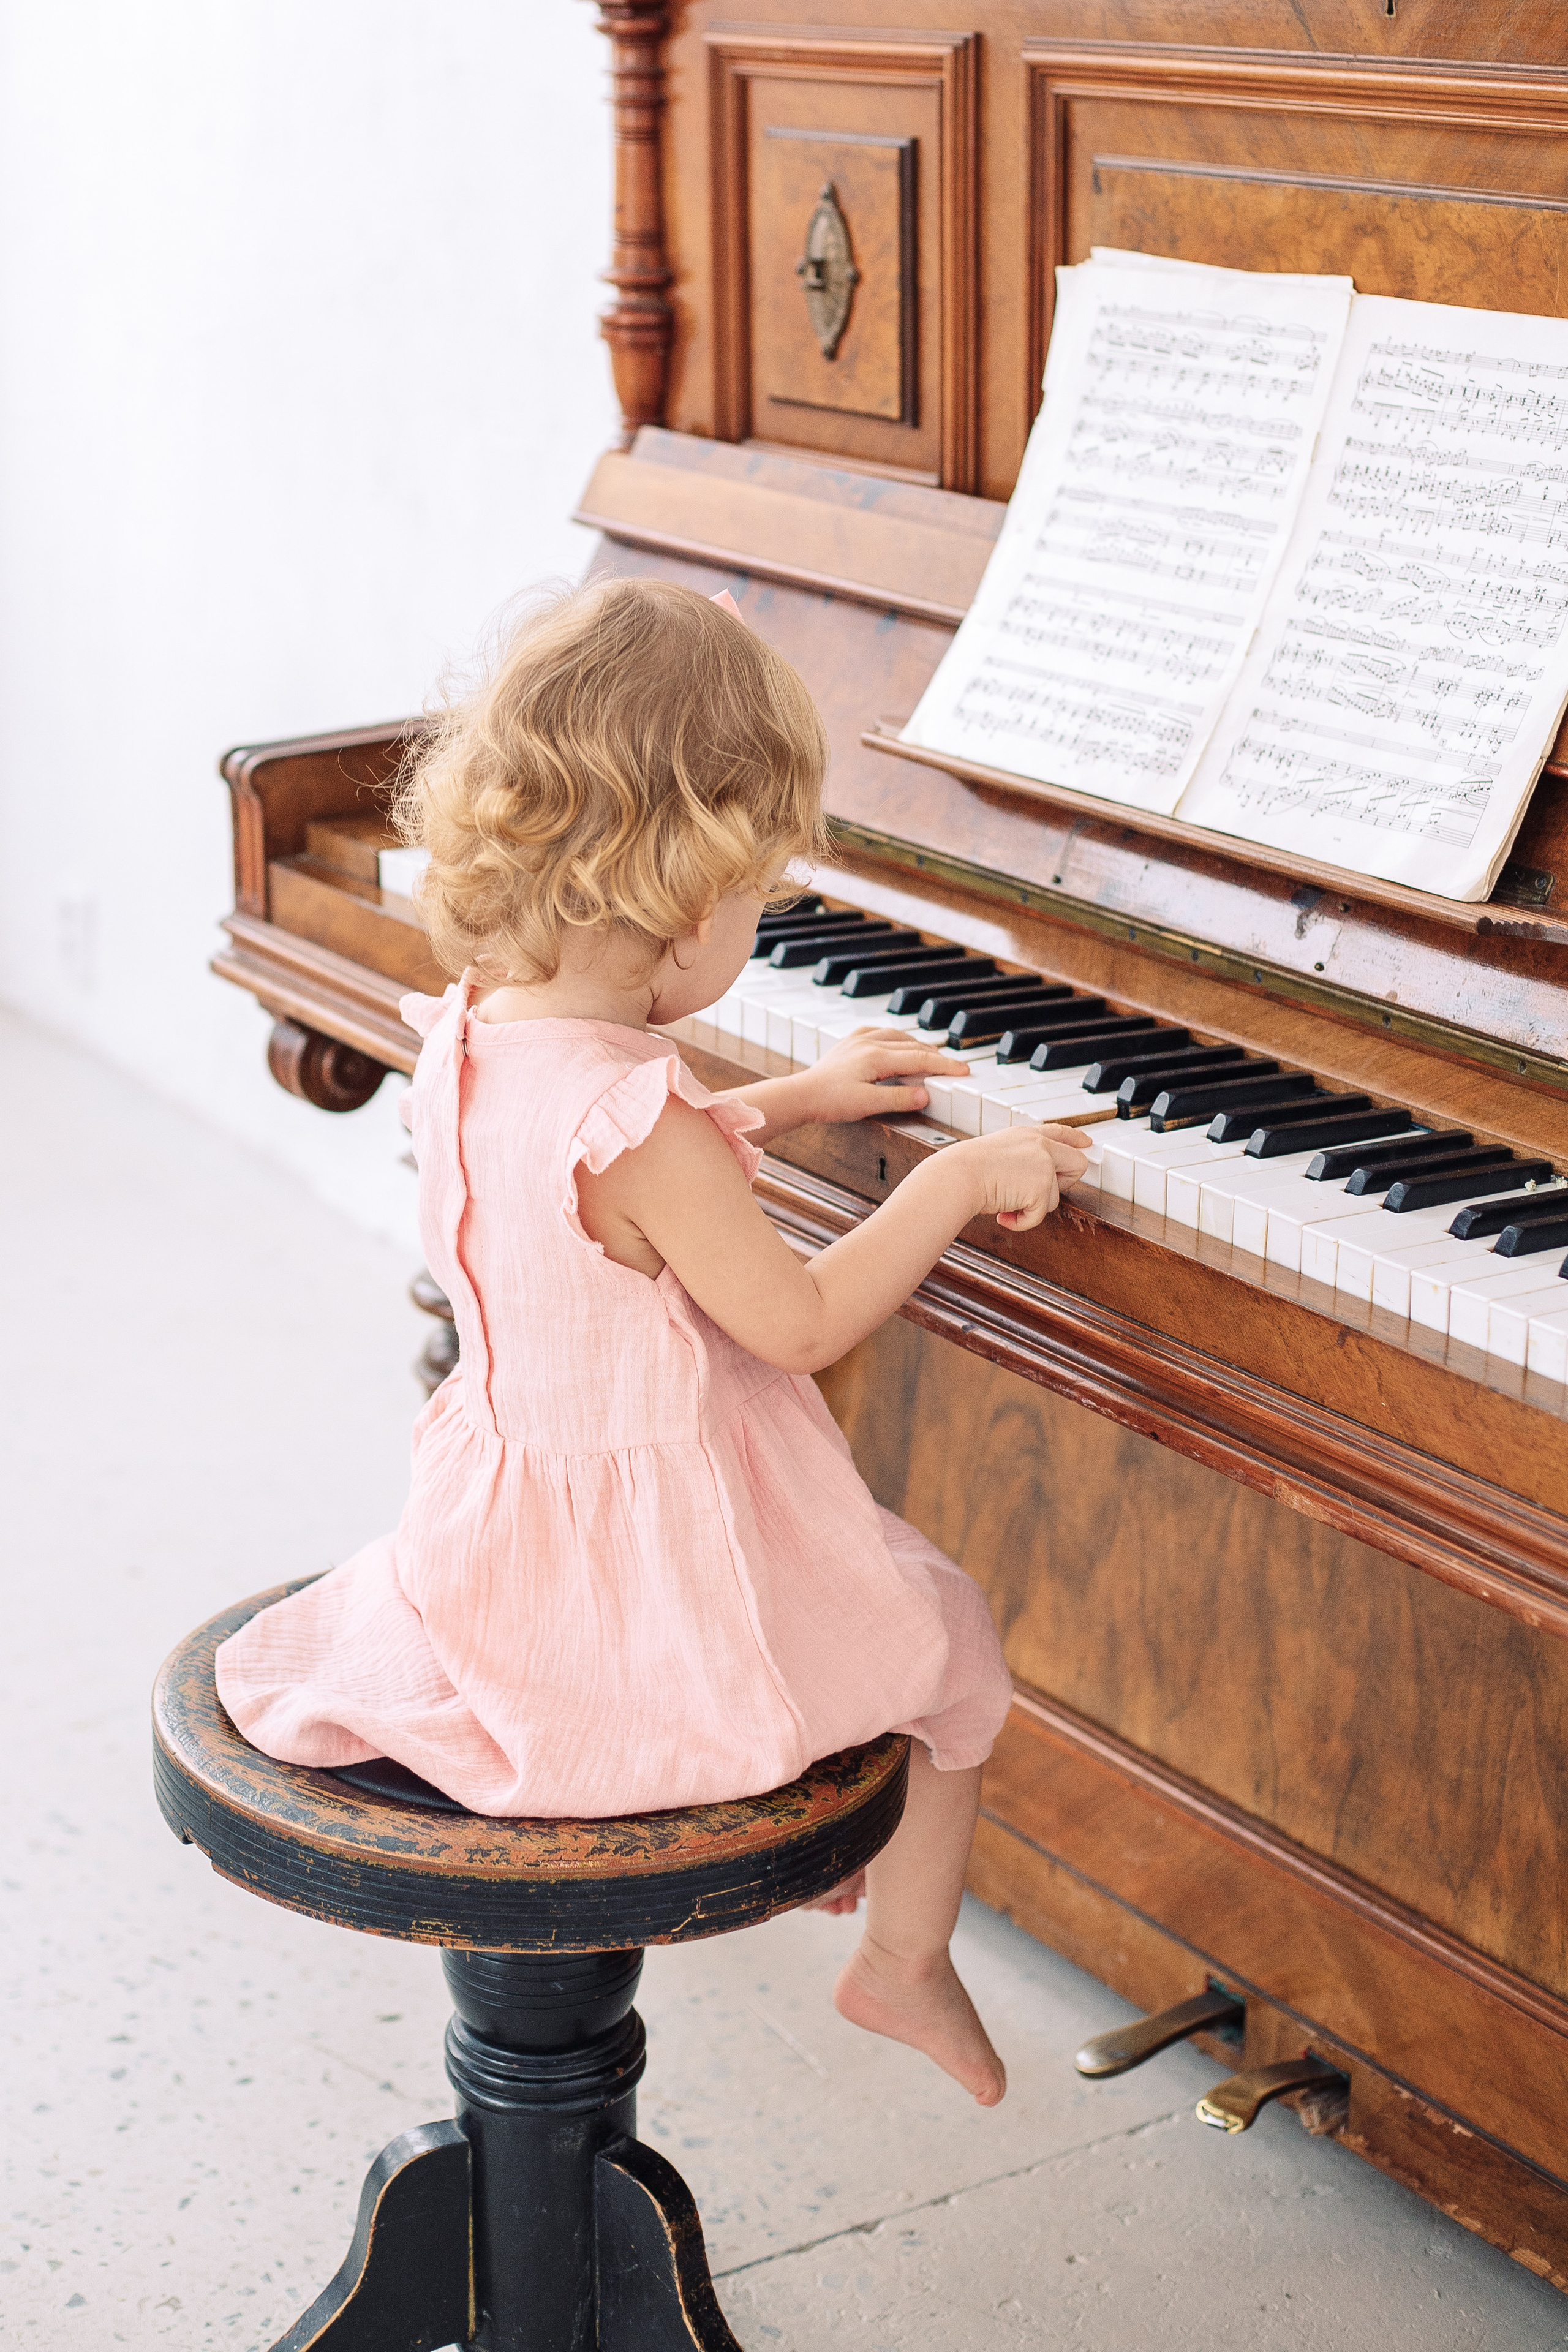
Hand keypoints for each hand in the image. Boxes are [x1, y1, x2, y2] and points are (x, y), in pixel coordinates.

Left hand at [792, 1027, 969, 1124]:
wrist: (801, 1095)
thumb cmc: (830, 1101)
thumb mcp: (867, 1105)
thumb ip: (898, 1098)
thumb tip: (926, 1094)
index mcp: (876, 1056)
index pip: (920, 1058)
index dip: (944, 1065)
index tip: (963, 1070)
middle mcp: (869, 1041)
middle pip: (913, 1045)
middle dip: (935, 1056)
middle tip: (953, 1067)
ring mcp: (859, 1039)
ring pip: (899, 1036)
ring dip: (917, 1046)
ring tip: (932, 1056)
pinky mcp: (851, 1042)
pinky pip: (881, 1033)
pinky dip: (897, 1039)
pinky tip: (899, 1045)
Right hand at [945, 1123, 1089, 1232]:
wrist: (959, 1176)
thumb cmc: (967, 1170)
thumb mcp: (998, 1153)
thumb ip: (1021, 1159)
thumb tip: (1033, 1180)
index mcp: (1027, 1135)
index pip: (1060, 1132)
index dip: (1076, 1139)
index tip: (1086, 1143)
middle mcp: (1040, 1146)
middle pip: (1078, 1164)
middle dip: (1065, 1183)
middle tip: (1038, 1193)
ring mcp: (1044, 1166)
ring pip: (1054, 1198)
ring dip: (1031, 1206)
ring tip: (1006, 1203)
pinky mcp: (1041, 1188)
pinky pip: (1039, 1216)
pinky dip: (1022, 1222)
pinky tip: (1004, 1215)